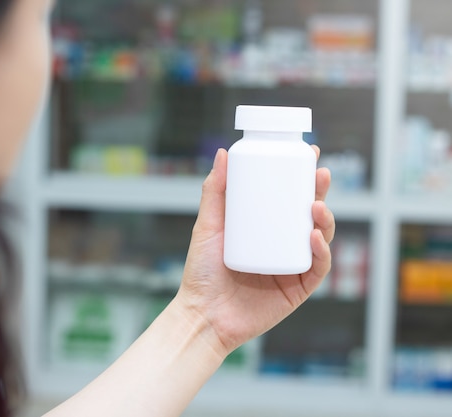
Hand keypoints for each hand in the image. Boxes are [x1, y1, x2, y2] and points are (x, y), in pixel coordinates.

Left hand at [174, 147, 334, 356]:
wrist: (202, 315)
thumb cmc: (201, 271)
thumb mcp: (207, 225)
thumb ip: (214, 191)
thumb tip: (224, 153)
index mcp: (264, 228)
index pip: (288, 197)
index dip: (302, 176)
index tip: (308, 153)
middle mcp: (281, 245)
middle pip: (309, 214)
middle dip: (319, 193)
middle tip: (319, 174)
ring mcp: (291, 266)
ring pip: (320, 238)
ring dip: (326, 220)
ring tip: (316, 207)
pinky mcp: (297, 289)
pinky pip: (317, 269)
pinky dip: (321, 253)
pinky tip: (316, 238)